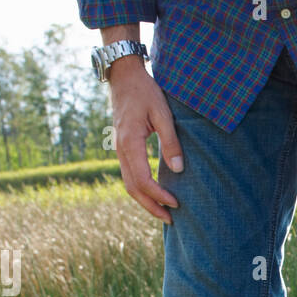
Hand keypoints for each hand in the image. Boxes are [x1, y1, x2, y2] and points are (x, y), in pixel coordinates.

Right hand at [108, 56, 182, 224]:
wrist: (124, 76)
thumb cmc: (145, 91)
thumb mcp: (162, 113)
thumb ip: (170, 142)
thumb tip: (178, 169)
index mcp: (129, 143)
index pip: (143, 180)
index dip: (159, 195)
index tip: (176, 203)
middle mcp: (120, 150)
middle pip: (133, 188)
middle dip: (151, 206)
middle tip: (170, 219)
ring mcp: (118, 149)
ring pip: (129, 184)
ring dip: (145, 201)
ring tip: (163, 212)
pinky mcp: (121, 148)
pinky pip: (129, 175)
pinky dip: (140, 189)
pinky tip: (154, 194)